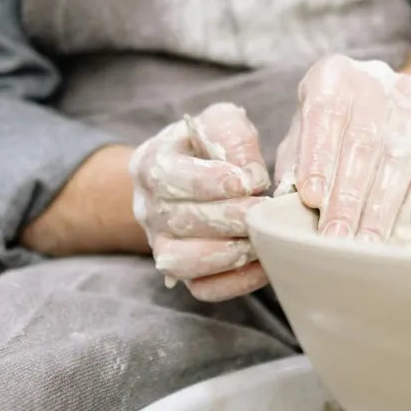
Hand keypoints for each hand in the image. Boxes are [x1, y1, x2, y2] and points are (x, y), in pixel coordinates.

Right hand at [130, 103, 271, 302]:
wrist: (189, 174)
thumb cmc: (208, 145)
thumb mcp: (220, 122)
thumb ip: (234, 137)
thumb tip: (250, 177)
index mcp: (151, 164)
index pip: (171, 177)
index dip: (211, 182)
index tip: (247, 182)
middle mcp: (148, 208)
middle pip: (181, 221)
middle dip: (228, 218)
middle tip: (262, 211)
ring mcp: (160, 244)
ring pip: (182, 262)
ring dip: (226, 253)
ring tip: (259, 240)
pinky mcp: (182, 272)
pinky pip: (202, 288)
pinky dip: (234, 283)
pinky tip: (262, 264)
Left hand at [275, 55, 410, 241]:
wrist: (394, 100)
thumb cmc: (336, 123)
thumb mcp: (306, 130)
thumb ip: (295, 159)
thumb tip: (285, 200)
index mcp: (333, 75)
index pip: (325, 114)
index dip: (318, 157)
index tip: (311, 199)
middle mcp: (375, 81)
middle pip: (364, 142)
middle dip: (349, 196)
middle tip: (336, 237)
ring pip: (399, 159)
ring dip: (381, 208)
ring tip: (365, 245)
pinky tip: (398, 234)